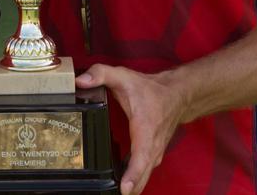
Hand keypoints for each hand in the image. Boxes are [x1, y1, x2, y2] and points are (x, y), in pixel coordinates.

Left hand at [75, 64, 187, 194]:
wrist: (176, 94)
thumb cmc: (150, 89)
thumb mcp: (123, 76)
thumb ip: (100, 74)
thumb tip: (80, 81)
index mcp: (145, 130)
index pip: (140, 158)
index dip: (133, 175)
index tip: (125, 190)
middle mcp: (152, 146)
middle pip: (142, 175)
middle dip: (131, 188)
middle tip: (116, 194)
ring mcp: (155, 153)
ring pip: (144, 176)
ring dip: (133, 186)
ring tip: (119, 193)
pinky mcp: (154, 155)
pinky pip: (144, 172)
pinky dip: (136, 180)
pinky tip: (124, 185)